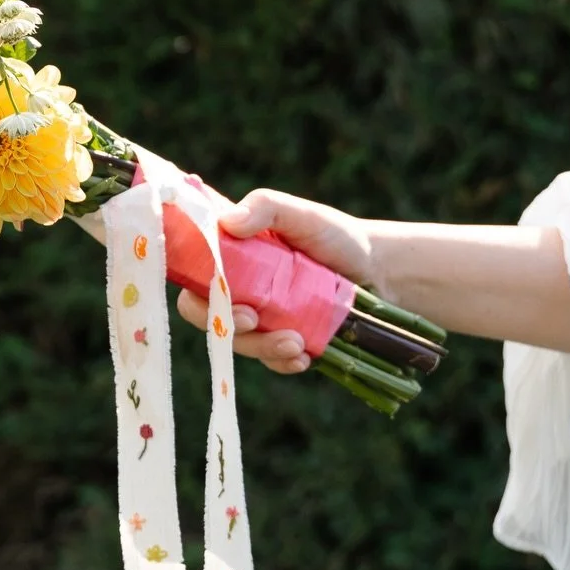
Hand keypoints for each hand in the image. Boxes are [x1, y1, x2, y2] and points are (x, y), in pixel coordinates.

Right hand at [175, 188, 375, 374]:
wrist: (377, 270)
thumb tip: (228, 222)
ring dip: (262, 347)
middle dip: (225, 325)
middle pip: (207, 317)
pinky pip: (270, 360)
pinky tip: (304, 357)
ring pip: (240, 343)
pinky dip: (283, 361)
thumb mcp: (300, 214)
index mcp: (228, 257)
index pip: (192, 277)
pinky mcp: (281, 341)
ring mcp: (259, 318)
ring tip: (297, 343)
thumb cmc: (333, 235)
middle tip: (253, 320)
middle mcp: (236, 289)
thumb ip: (264, 207)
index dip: (195, 292)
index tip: (218, 294)